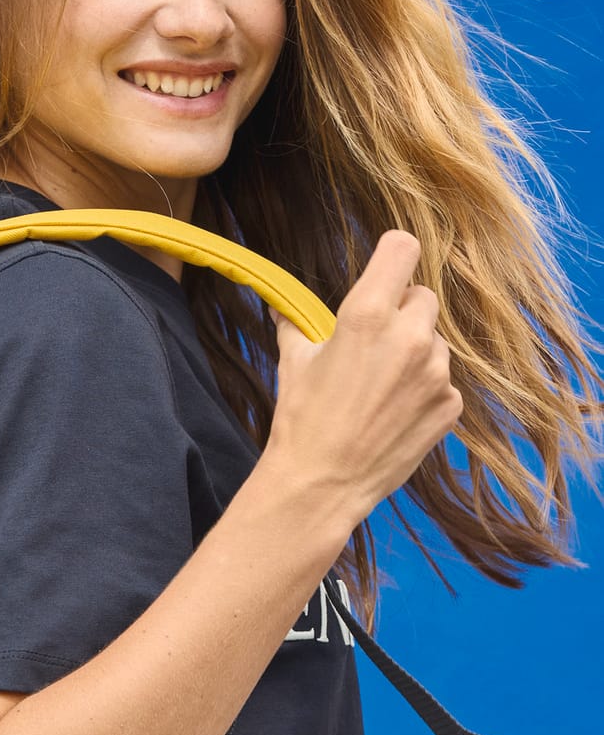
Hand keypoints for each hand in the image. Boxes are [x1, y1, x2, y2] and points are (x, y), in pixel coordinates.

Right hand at [266, 229, 462, 526]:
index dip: (393, 255)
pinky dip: (424, 391)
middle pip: (423, 296)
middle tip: (375, 345)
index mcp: (368, 314)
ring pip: (435, 341)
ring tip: (382, 388)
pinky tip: (395, 413)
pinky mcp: (449, 404)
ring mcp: (436, 372)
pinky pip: (443, 381)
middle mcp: (410, 336)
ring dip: (415, 354)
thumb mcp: (294, 364)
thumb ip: (298, 325)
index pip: (403, 248)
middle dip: (402, 312)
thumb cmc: (302, 422)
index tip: (387, 268)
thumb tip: (284, 308)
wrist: (320, 486)